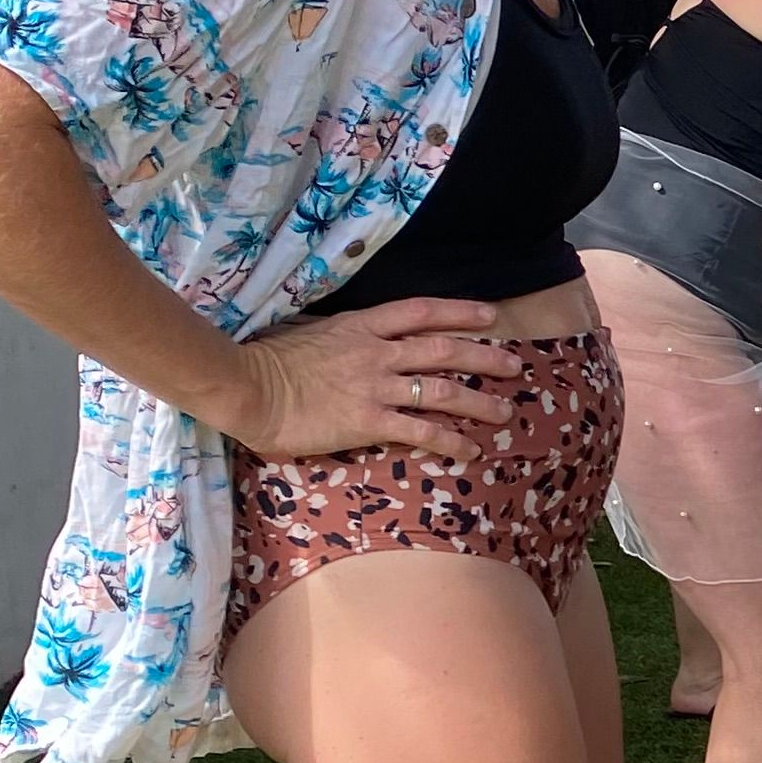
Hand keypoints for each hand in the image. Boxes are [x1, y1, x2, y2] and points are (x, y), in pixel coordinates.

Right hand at [229, 297, 521, 457]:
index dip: (459, 312)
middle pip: (444, 349)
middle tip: (515, 365)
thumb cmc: (267, 360)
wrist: (246, 386)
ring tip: (505, 412)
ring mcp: (376, 386)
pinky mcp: (369, 421)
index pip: (420, 312)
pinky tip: (470, 450)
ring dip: (479, 401)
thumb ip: (339, 336)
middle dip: (485, 356)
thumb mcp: (309, 332)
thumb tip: (349, 336)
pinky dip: (450, 440)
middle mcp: (376, 352)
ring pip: (442, 389)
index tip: (489, 315)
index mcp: (360, 327)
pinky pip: (420, 430)